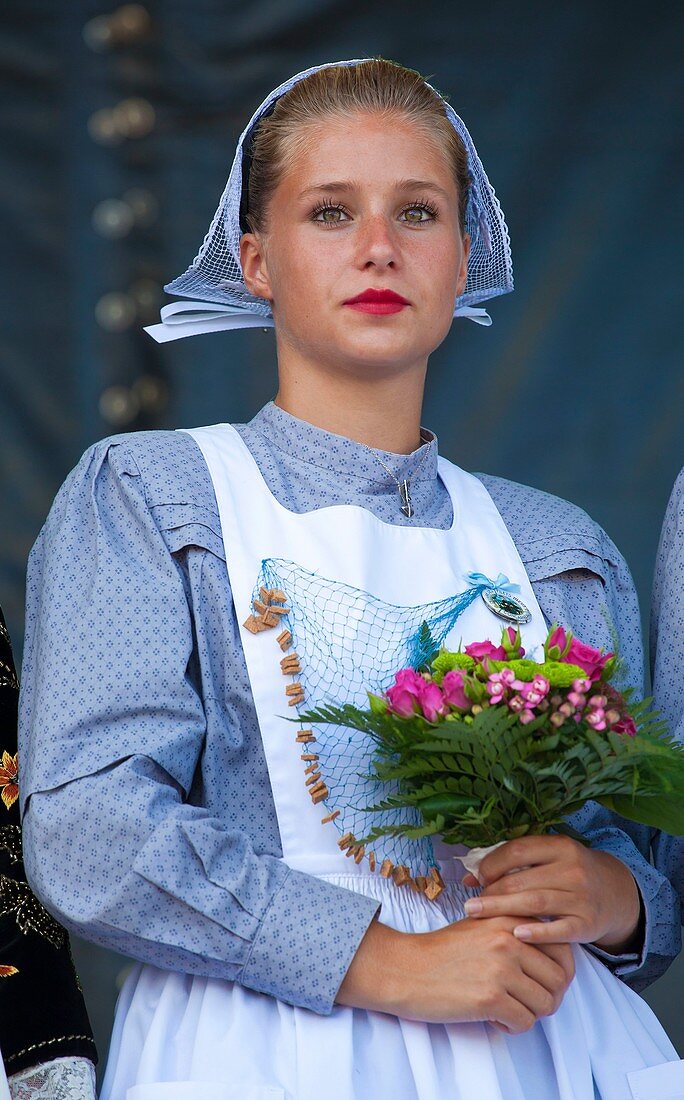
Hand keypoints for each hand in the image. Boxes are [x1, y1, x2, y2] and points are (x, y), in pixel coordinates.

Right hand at [336, 914, 574, 1032]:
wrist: (404, 968)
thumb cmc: (441, 951)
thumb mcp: (481, 924)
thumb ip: (515, 931)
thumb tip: (552, 956)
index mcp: (510, 918)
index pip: (563, 948)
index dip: (560, 971)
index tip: (544, 981)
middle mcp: (511, 939)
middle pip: (559, 979)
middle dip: (547, 996)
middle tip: (525, 1001)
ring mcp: (502, 968)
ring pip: (546, 1003)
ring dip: (530, 1013)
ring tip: (507, 1009)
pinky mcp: (491, 997)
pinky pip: (525, 1022)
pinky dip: (513, 1027)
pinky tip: (494, 1019)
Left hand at [462, 835, 641, 952]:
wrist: (614, 894)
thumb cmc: (569, 874)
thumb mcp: (549, 859)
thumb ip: (512, 864)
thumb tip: (469, 877)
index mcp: (560, 846)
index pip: (518, 850)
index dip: (492, 863)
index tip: (478, 877)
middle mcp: (573, 869)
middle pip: (521, 880)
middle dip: (491, 892)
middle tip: (470, 904)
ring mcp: (582, 897)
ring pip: (535, 903)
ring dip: (502, 909)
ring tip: (476, 915)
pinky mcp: (587, 924)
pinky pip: (559, 929)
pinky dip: (537, 932)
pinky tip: (516, 935)